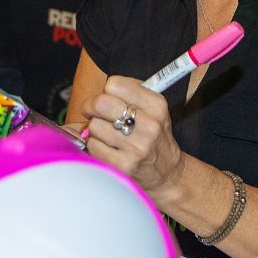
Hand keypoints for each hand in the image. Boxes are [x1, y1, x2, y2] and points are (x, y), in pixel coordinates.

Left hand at [80, 76, 184, 199]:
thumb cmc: (154, 136)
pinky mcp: (124, 165)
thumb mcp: (154, 109)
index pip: (115, 84)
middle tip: (93, 112)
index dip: (106, 90)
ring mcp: (137, 147)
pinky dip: (95, 146)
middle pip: (101, 103)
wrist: (166, 173)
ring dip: (95, 130)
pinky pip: (93, 146)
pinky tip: (107, 148)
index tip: (106, 98)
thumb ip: (130, 93)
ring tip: (108, 135)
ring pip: (94, 126)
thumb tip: (98, 91)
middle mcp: (150, 125)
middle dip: (91, 106)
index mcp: (156, 105)